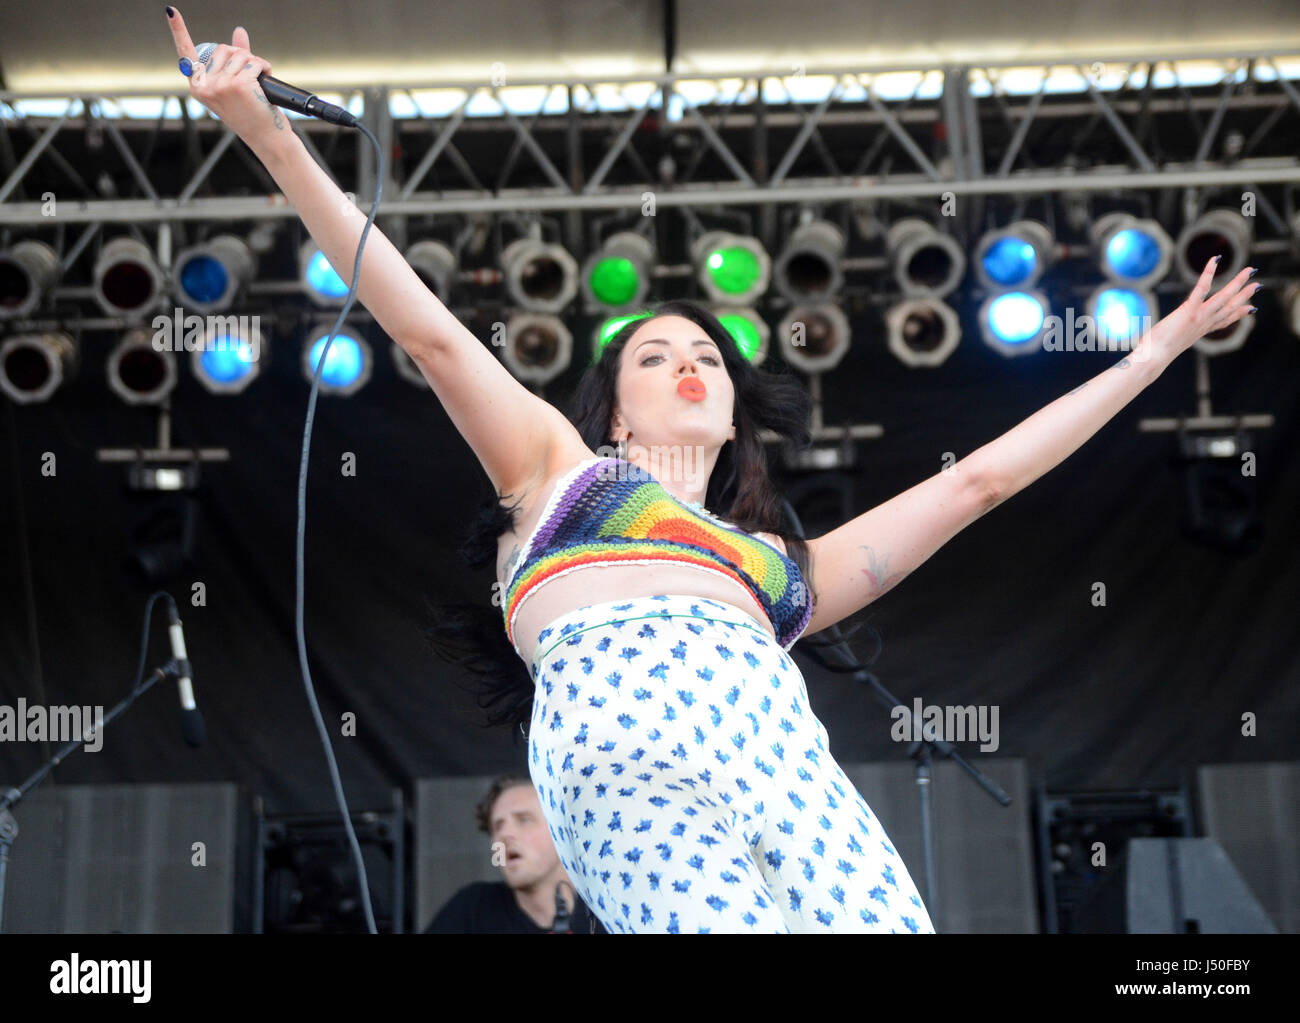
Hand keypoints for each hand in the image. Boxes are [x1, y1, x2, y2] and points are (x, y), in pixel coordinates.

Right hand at [165, 9, 283, 146]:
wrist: (266, 138)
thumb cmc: (250, 114)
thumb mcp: (234, 86)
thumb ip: (234, 58)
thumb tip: (239, 31)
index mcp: (198, 87)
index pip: (185, 54)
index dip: (178, 30)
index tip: (170, 11)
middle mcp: (205, 86)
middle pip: (223, 48)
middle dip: (241, 56)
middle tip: (250, 74)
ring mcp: (221, 85)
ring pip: (240, 54)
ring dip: (255, 62)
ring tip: (259, 80)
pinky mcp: (239, 85)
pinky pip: (253, 61)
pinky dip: (263, 66)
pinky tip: (266, 77)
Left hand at [1139, 257, 1259, 363]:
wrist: (1154, 358)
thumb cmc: (1155, 354)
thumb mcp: (1169, 345)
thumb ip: (1172, 339)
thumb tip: (1163, 341)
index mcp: (1200, 332)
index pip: (1224, 321)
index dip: (1239, 315)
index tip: (1252, 308)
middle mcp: (1204, 324)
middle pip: (1230, 308)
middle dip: (1245, 296)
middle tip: (1258, 284)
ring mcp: (1199, 317)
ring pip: (1224, 297)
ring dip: (1238, 283)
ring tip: (1249, 271)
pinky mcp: (1189, 310)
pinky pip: (1202, 287)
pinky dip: (1209, 272)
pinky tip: (1215, 260)